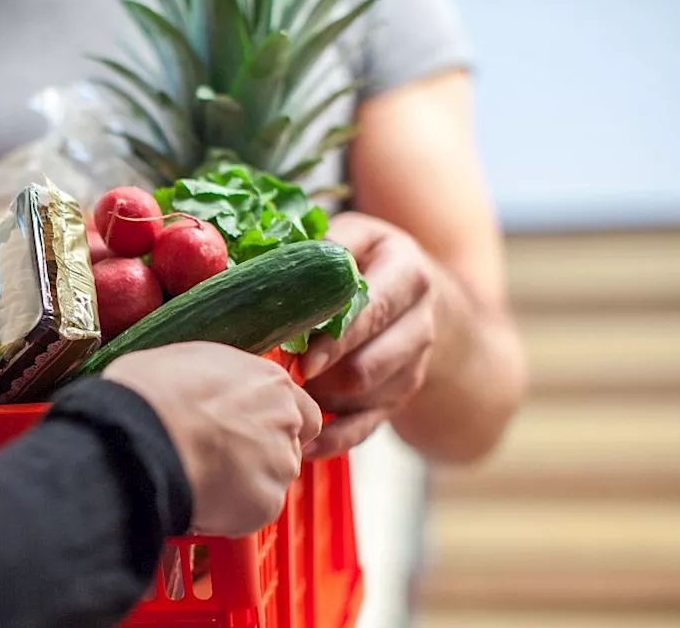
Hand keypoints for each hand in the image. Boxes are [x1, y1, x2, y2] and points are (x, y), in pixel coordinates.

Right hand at [104, 342, 321, 536]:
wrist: (140, 435)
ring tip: (202, 478)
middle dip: (258, 455)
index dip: (274, 425)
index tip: (250, 432)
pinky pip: (252, 512)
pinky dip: (230, 511)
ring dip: (244, 484)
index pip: (301, 411)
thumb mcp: (189, 361)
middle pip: (287, 447)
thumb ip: (219, 381)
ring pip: (270, 481)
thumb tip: (204, 388)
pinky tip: (200, 497)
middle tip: (218, 457)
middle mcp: (285, 421)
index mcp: (270, 382)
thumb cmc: (151, 393)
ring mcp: (279, 464)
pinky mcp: (266, 503)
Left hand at [300, 212, 437, 458]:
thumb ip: (318, 249)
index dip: (336, 337)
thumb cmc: (362, 258)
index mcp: (408, 275)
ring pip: (365, 399)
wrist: (408, 290)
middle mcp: (419, 323)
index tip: (301, 358)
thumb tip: (259, 267)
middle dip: (323, 376)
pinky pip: (366, 428)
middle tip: (282, 377)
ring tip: (283, 393)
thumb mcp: (350, 236)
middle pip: (370, 365)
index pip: (375, 311)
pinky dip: (333, 439)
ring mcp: (412, 365)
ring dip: (322, 401)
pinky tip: (302, 443)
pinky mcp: (398, 397)